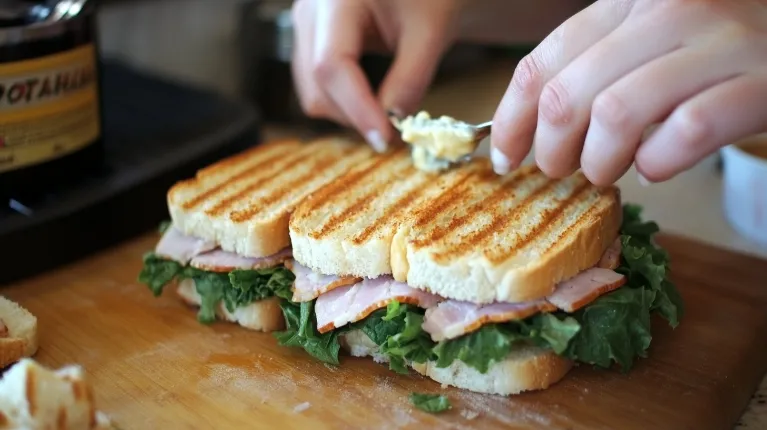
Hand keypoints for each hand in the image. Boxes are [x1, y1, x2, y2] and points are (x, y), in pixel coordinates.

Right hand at [291, 0, 461, 151]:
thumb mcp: (431, 31)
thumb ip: (411, 78)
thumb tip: (393, 121)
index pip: (332, 64)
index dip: (356, 107)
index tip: (384, 138)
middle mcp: (310, 11)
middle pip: (317, 83)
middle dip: (354, 114)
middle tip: (395, 130)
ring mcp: (306, 27)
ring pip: (313, 92)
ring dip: (349, 112)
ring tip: (387, 110)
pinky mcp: (311, 43)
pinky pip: (318, 87)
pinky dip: (345, 103)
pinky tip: (371, 100)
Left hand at [490, 0, 766, 183]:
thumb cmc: (715, 45)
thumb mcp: (649, 35)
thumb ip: (596, 64)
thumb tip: (531, 126)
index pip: (542, 62)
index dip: (511, 118)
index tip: (504, 156)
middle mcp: (668, 10)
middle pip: (568, 94)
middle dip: (549, 149)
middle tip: (558, 170)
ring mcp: (717, 43)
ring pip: (616, 115)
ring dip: (597, 161)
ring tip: (604, 172)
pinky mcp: (759, 82)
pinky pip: (685, 132)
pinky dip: (657, 162)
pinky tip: (655, 166)